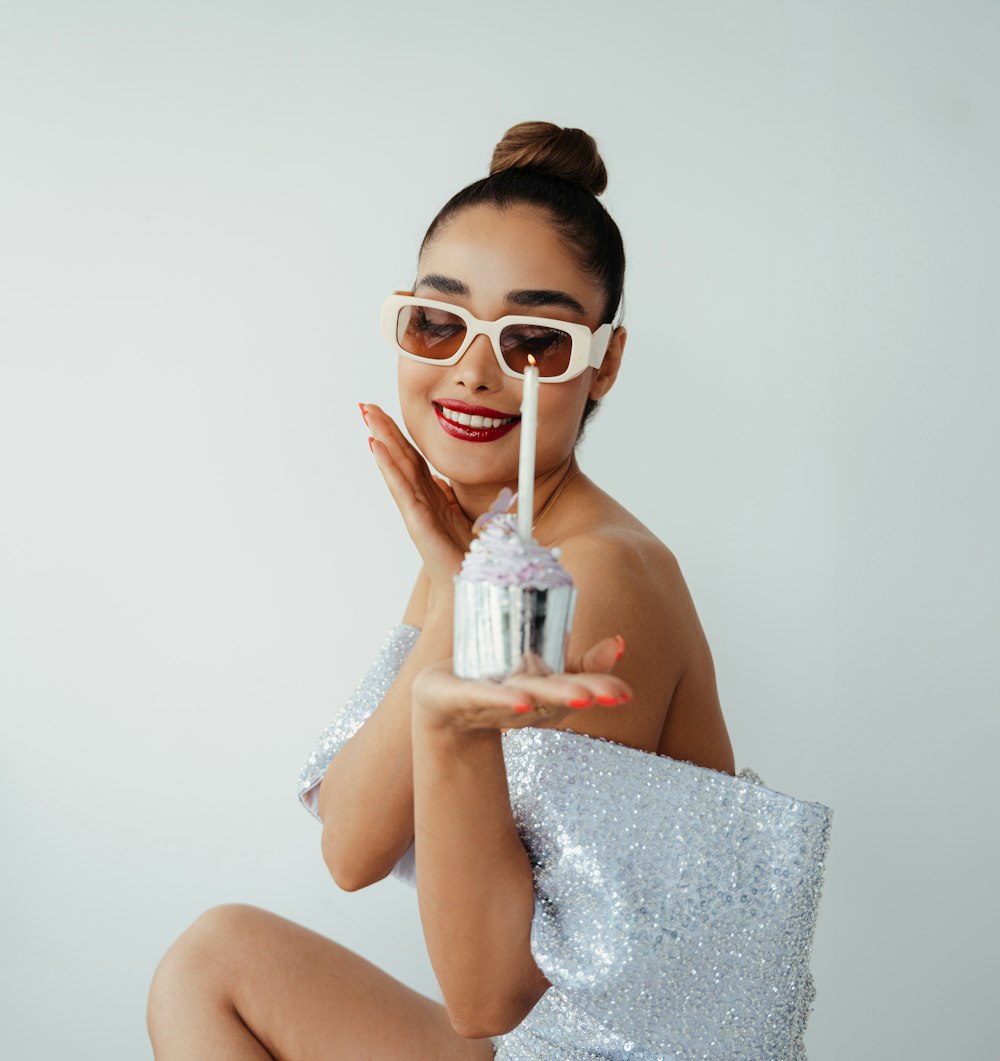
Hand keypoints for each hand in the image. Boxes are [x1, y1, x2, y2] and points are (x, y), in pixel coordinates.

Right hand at [362, 403, 472, 598]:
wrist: (469, 586)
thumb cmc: (468, 558)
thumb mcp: (469, 519)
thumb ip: (459, 499)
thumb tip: (455, 483)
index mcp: (433, 498)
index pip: (414, 460)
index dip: (401, 436)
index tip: (385, 414)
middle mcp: (421, 500)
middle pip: (401, 457)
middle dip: (384, 430)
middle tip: (365, 406)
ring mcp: (416, 510)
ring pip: (397, 467)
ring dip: (382, 439)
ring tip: (367, 417)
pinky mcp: (417, 521)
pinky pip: (401, 488)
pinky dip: (388, 466)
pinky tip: (377, 447)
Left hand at [412, 635, 631, 733]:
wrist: (440, 704)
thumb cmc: (496, 684)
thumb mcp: (542, 672)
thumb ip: (582, 663)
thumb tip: (620, 642)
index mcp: (546, 698)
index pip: (580, 692)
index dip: (603, 690)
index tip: (626, 692)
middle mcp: (525, 705)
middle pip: (557, 698)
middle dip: (585, 694)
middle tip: (612, 694)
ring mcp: (495, 703)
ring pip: (528, 697)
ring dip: (552, 696)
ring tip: (577, 697)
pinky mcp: (464, 696)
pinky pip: (485, 696)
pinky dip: (502, 698)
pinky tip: (519, 698)